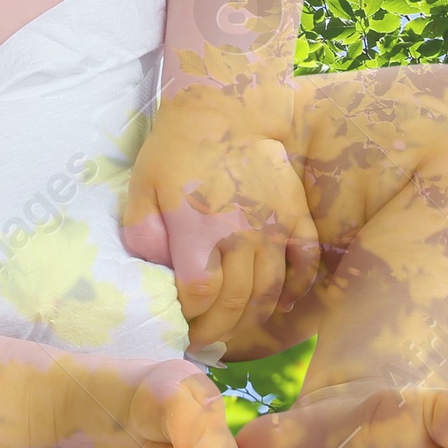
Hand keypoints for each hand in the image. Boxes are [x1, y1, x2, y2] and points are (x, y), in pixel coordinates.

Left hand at [121, 88, 319, 353]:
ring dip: (253, 319)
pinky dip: (296, 290)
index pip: (200, 298)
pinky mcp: (295, 214)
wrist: (225, 106)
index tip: (180, 328)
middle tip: (204, 341)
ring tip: (234, 329)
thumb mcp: (142, 187)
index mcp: (199, 233)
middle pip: (237, 304)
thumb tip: (151, 273)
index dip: (191, 320)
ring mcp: (274, 227)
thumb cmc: (177, 149)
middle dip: (218, 332)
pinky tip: (281, 303)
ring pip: (270, 291)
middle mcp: (241, 237)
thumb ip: (142, 235)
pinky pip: (305, 263)